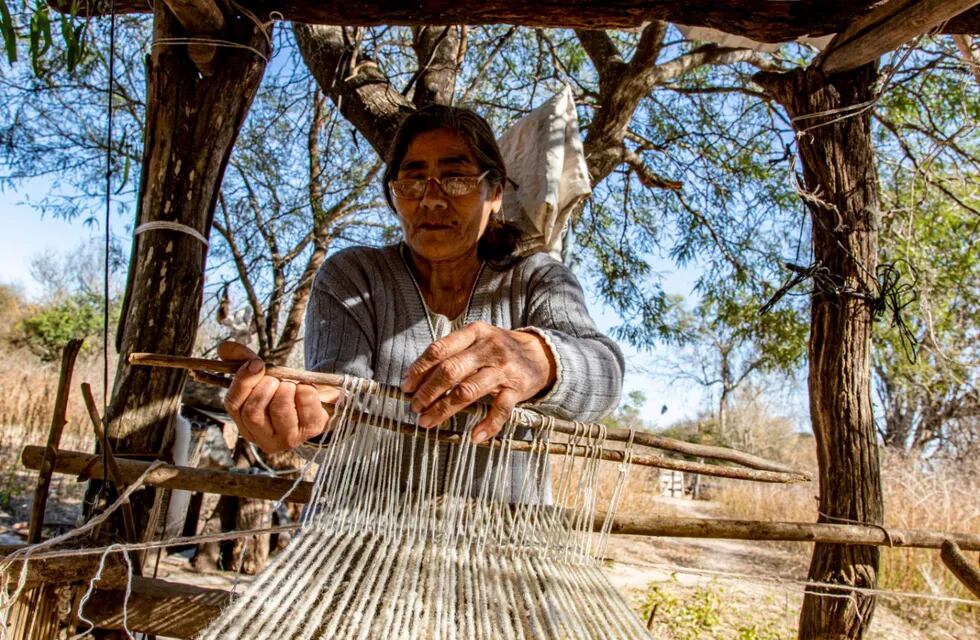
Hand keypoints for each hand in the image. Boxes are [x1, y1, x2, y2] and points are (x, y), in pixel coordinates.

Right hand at [219, 341, 339, 452]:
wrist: (321, 402)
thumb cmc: (286, 391)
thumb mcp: (264, 376)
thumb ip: (243, 361)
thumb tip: (224, 347)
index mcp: (245, 424)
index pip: (232, 404)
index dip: (243, 381)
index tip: (257, 363)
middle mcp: (263, 437)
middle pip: (253, 411)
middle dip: (266, 386)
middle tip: (276, 380)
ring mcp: (287, 438)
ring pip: (279, 409)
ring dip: (286, 388)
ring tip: (291, 386)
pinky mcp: (311, 431)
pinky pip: (305, 403)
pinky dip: (306, 389)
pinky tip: (306, 391)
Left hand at [400, 322, 556, 443]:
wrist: (541, 354)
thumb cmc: (499, 349)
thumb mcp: (477, 340)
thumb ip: (452, 352)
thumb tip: (416, 377)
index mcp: (474, 333)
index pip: (439, 349)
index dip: (419, 369)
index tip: (406, 387)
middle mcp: (488, 349)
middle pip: (450, 371)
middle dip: (427, 392)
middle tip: (414, 407)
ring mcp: (503, 370)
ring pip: (468, 391)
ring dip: (444, 409)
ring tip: (428, 422)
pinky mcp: (518, 389)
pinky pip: (500, 410)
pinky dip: (487, 425)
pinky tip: (474, 437)